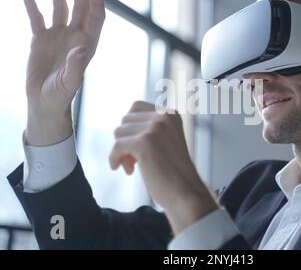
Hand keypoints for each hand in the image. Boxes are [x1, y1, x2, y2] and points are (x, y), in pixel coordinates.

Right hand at [24, 0, 104, 144]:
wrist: (44, 102)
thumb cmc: (61, 96)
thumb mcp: (70, 83)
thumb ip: (76, 67)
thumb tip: (81, 49)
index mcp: (86, 45)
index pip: (95, 18)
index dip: (96, 2)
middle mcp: (74, 38)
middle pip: (80, 8)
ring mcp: (57, 37)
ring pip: (60, 10)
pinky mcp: (40, 40)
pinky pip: (37, 19)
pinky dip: (33, 8)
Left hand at [109, 101, 218, 234]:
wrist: (186, 193)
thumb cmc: (174, 173)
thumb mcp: (166, 141)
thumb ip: (150, 129)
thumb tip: (119, 128)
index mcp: (171, 114)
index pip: (136, 107)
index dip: (131, 127)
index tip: (134, 146)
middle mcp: (164, 116)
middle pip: (125, 120)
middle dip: (125, 140)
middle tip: (132, 161)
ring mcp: (154, 128)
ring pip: (119, 132)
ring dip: (121, 151)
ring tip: (132, 167)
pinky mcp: (144, 142)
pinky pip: (116, 146)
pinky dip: (114, 159)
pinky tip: (122, 170)